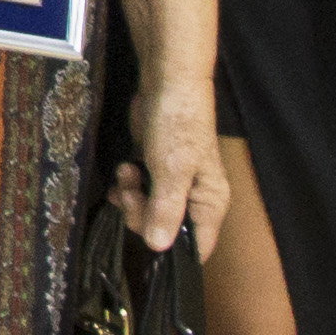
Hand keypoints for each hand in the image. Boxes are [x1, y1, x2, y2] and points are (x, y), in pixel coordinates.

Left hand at [108, 78, 226, 252]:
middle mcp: (195, 199)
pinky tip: (125, 168)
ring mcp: (174, 185)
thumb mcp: (172, 170)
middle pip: (164, 232)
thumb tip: (159, 248)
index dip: (172, 252)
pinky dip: (128, 185)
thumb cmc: (179, 123)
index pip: (198, 247)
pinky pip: (139, 193)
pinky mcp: (156, 171)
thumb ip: (165, 210)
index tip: (147, 236)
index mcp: (210, 204)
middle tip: (129, 194)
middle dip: (141, 215)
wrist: (167, 83)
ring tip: (127, 172)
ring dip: (130, 198)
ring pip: (148, 212)